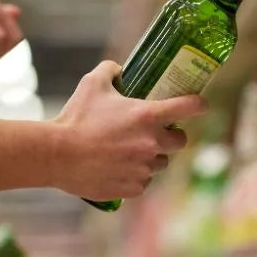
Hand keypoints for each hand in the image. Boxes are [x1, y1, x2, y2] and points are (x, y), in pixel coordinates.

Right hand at [51, 61, 207, 200]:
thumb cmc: (75, 118)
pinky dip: (135, 176)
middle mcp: (151, 143)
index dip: (198, 104)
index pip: (189, 107)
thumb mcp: (92, 84)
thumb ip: (110, 70)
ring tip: (129, 152)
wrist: (57, 154)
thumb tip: (119, 68)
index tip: (200, 104)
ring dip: (151, 157)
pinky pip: (143, 182)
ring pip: (160, 163)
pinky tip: (118, 168)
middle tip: (156, 133)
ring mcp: (143, 168)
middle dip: (172, 136)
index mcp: (147, 116)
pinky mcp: (133, 187)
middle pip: (180, 141)